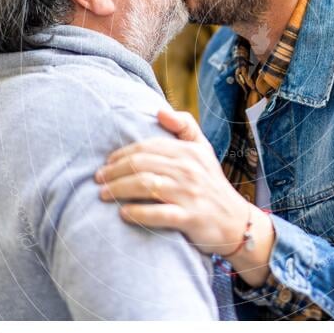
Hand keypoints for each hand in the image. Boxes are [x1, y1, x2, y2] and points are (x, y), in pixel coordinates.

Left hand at [95, 109, 273, 279]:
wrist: (236, 221)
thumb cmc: (211, 184)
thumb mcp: (204, 150)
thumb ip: (185, 126)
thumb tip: (160, 111)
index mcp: (190, 151)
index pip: (147, 147)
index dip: (122, 154)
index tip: (106, 163)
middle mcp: (190, 170)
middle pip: (142, 165)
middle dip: (114, 172)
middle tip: (98, 180)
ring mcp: (191, 194)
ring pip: (146, 186)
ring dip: (119, 190)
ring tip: (103, 195)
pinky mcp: (191, 217)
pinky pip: (159, 213)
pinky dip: (138, 213)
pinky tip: (123, 214)